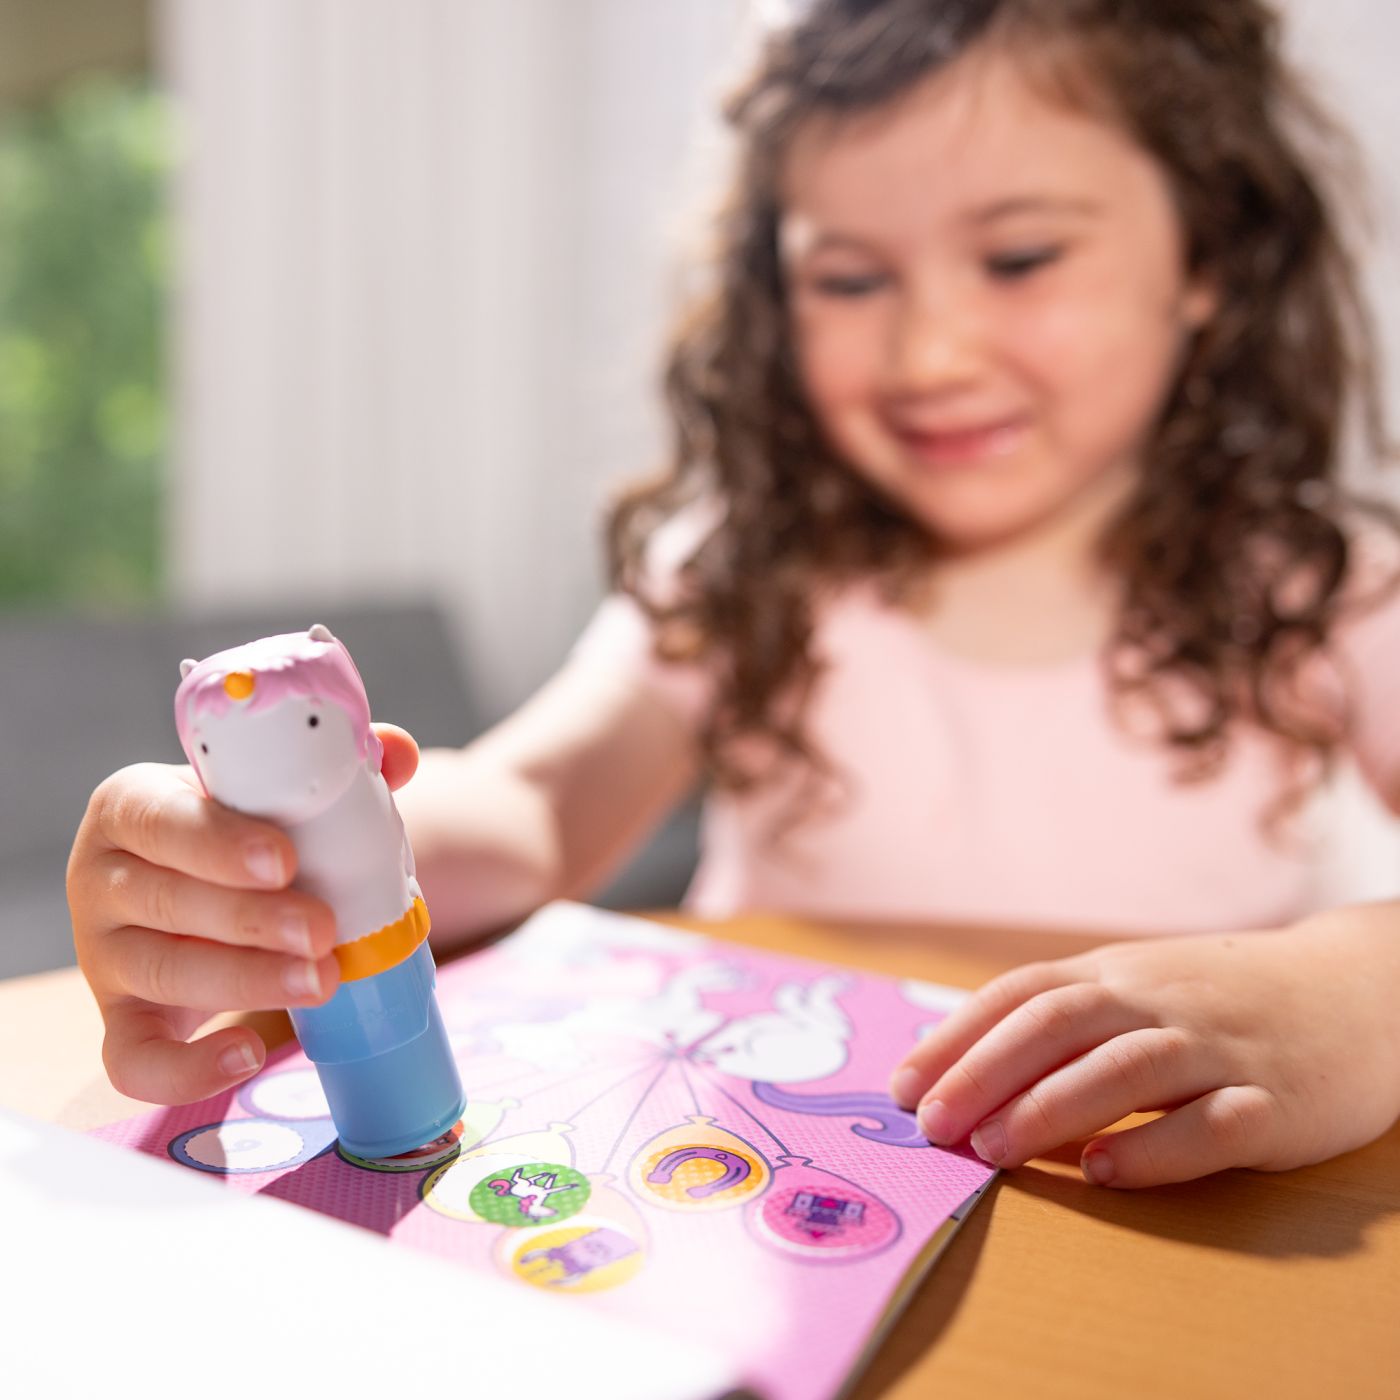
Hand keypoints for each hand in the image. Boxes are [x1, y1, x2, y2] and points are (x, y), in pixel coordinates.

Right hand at [68, 724, 419, 1104]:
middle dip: (249, 920)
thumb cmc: (257, 830)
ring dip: (244, 980)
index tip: (284, 861)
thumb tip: (399, 752)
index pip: (160, 819)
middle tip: (324, 929)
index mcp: (134, 806)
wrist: (229, 891)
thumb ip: (340, 766)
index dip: (217, 841)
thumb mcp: (283, 793)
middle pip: (163, 899)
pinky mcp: (122, 1018)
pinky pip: (133, 1058)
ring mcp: (105, 955)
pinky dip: (184, 1069)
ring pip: (159, 972)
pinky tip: (249, 1054)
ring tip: (322, 979)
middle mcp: (103, 879)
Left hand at [888, 915, 1399, 1187]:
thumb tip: (961, 1062)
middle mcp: (1160, 1000)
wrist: (1358, 988)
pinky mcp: (1278, 1103)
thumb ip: (1065, 1015)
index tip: (903, 1086)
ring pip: (1126, 1066)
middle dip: (984, 1071)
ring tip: (992, 1150)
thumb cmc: (1222, 999)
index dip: (957, 1038)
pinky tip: (1103, 1172)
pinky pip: (1212, 1125)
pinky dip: (1153, 1148)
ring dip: (1050, 1107)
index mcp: (1118, 973)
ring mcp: (1220, 1048)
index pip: (1021, 994)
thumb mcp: (1139, 985)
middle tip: (931, 1125)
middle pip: (1058, 1022)